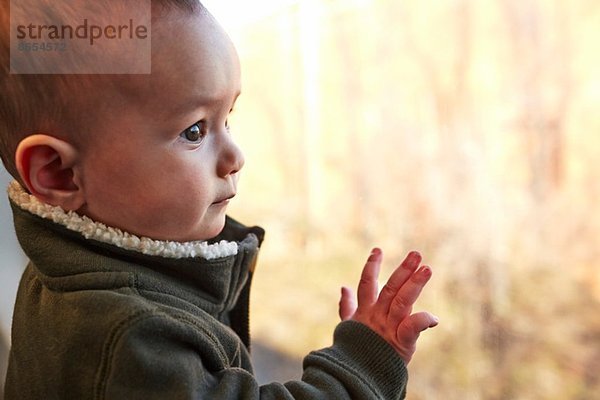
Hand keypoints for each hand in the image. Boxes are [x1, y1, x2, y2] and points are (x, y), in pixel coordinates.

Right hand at [339, 248, 438, 363]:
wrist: (357, 376)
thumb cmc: (356, 352)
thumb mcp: (349, 327)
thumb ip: (347, 307)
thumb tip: (343, 287)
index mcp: (365, 312)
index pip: (367, 284)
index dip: (372, 266)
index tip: (377, 250)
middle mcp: (377, 316)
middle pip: (390, 288)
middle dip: (403, 270)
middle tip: (416, 254)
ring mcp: (388, 327)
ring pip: (402, 300)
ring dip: (414, 283)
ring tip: (426, 269)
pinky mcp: (401, 342)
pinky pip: (412, 327)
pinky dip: (423, 320)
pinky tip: (434, 318)